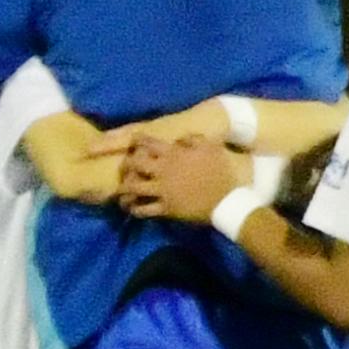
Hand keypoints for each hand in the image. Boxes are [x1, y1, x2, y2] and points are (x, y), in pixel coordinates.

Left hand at [117, 129, 248, 225]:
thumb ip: (193, 139)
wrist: (227, 200)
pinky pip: (144, 209)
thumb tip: (178, 139)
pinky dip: (135, 209)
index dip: (138, 140)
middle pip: (134, 164)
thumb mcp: (211, 147)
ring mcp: (163, 190)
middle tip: (125, 167)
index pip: (148, 143)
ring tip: (121, 191)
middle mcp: (163, 171)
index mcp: (173, 154)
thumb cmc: (221, 171)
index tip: (133, 141)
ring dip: (124, 189)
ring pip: (133, 188)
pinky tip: (132, 208)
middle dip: (126, 165)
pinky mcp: (166, 208)